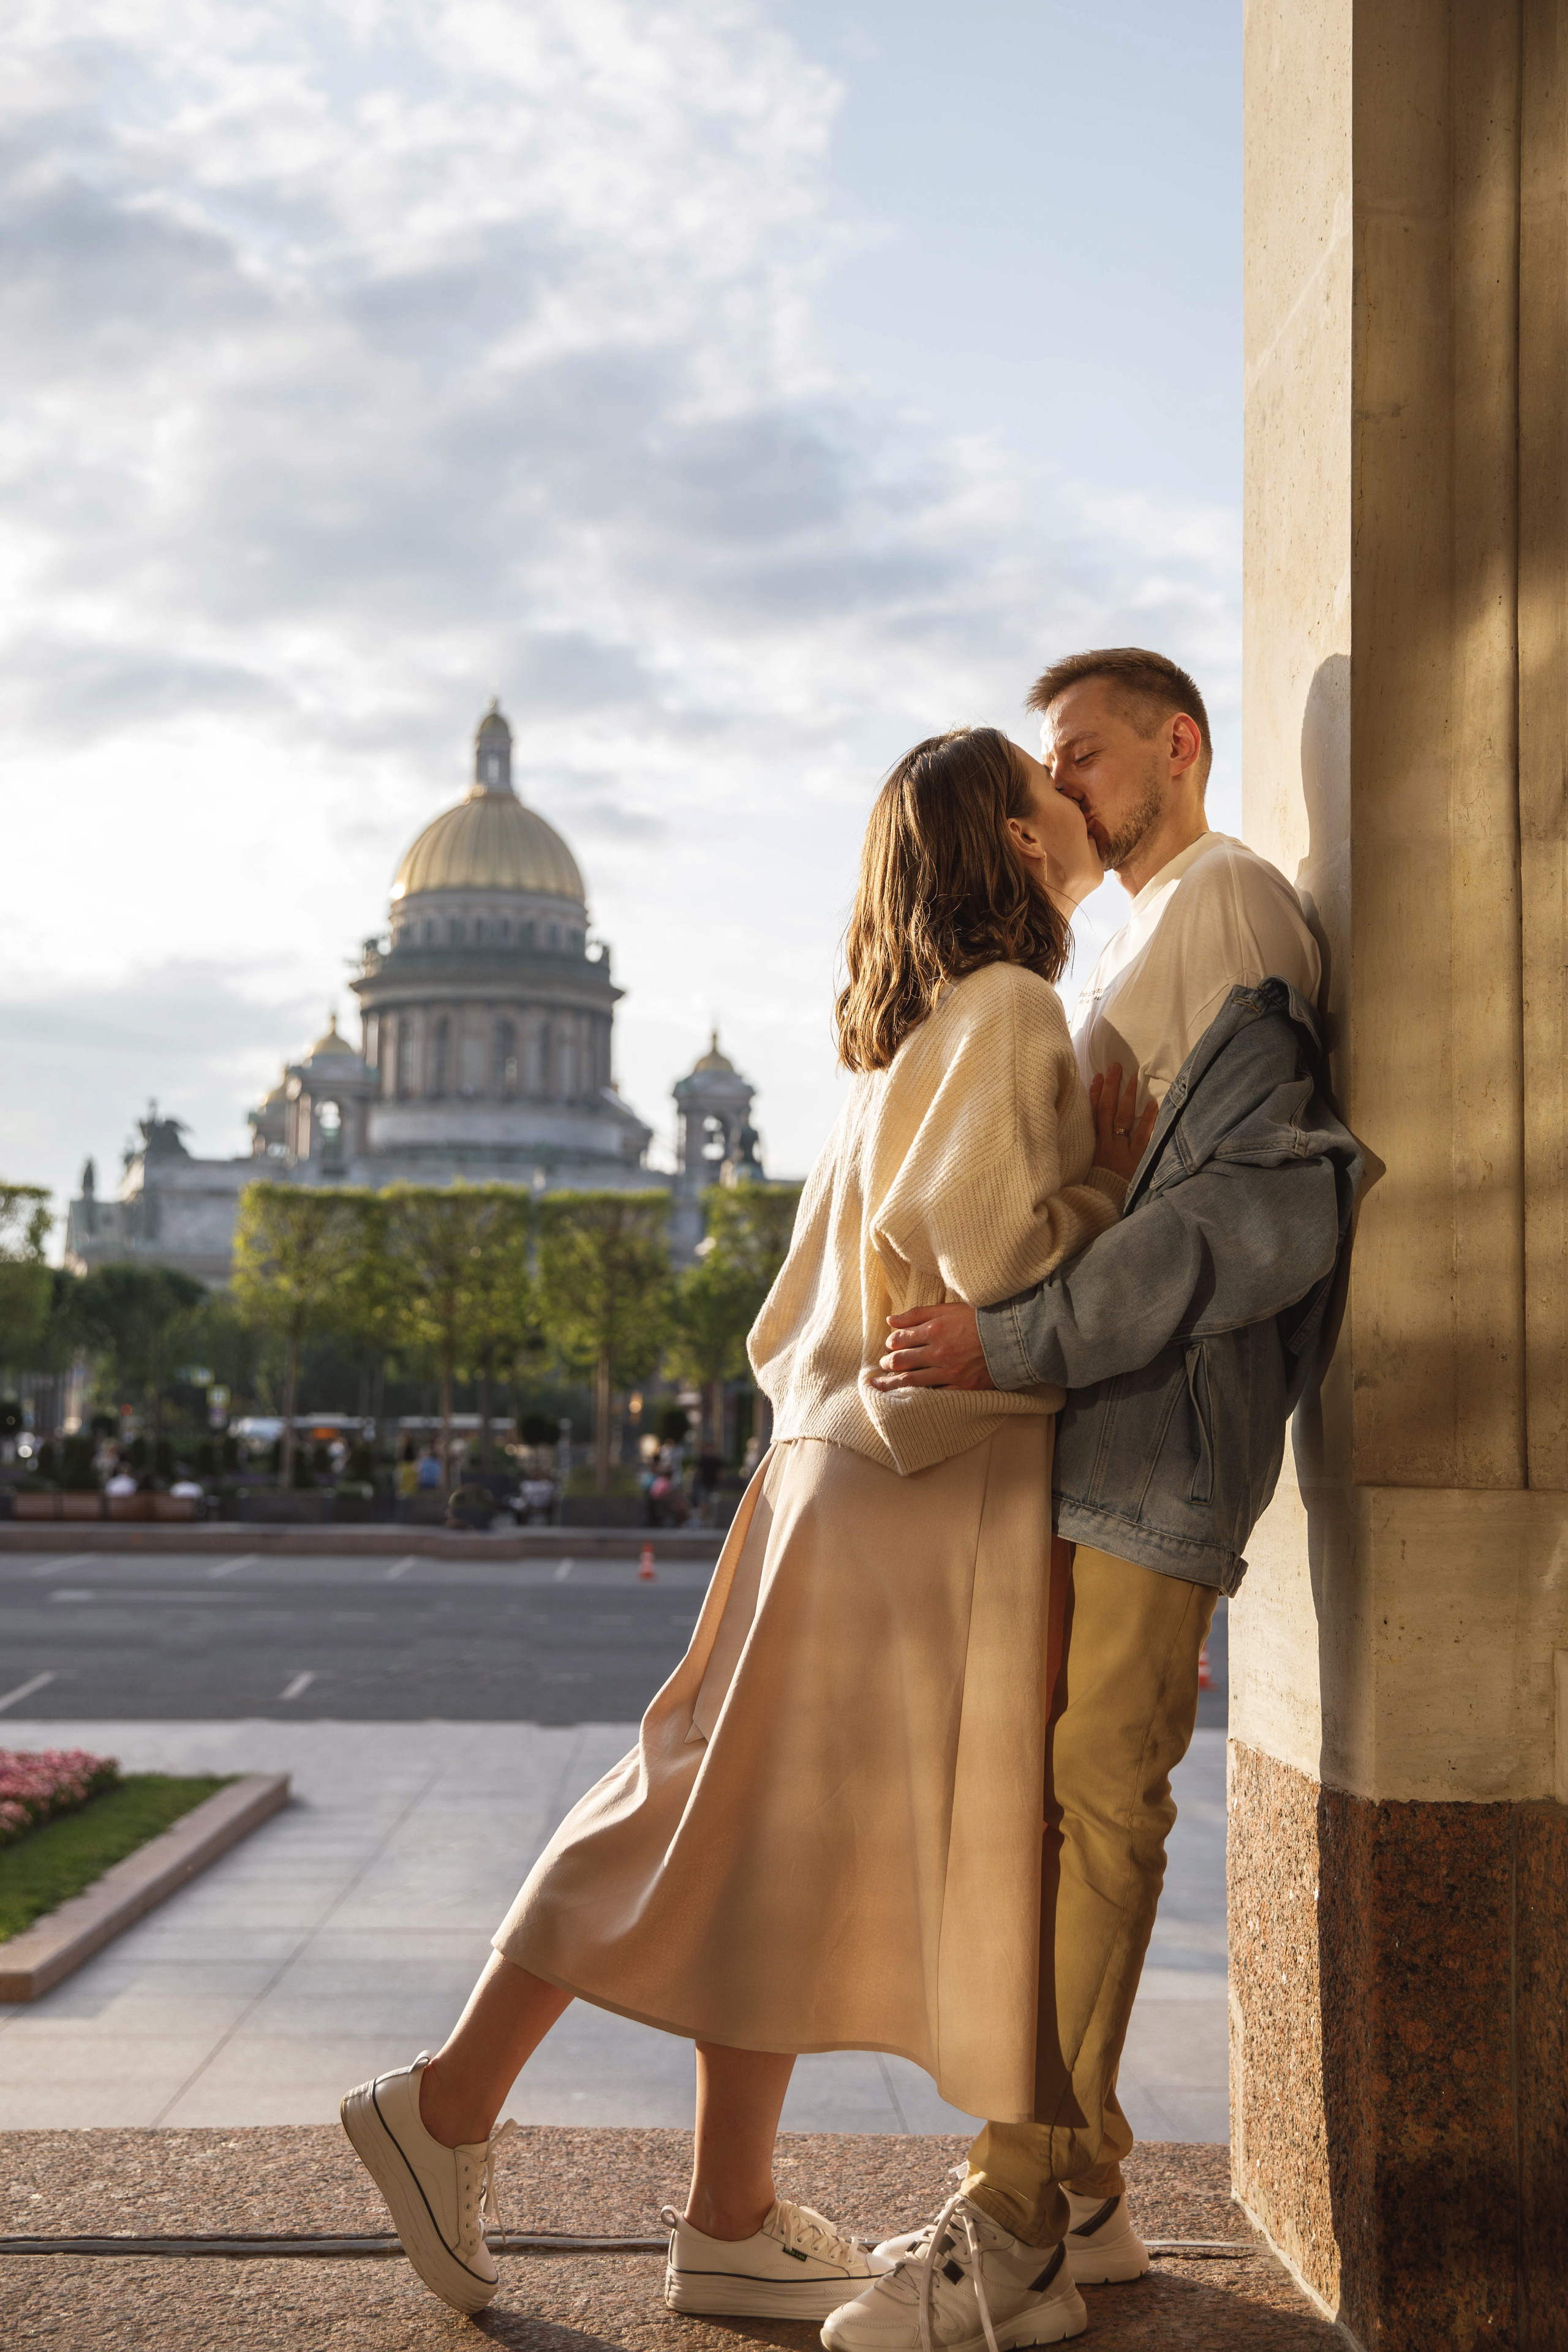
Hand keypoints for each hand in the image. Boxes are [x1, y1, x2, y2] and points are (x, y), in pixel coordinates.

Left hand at [870, 1301, 994, 1390]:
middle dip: (888, 1363)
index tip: (890, 1345)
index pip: (900, 1339)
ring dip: (892, 1383)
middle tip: (883, 1364)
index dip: (891, 1343)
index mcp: (935, 1330)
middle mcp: (938, 1352)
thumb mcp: (949, 1309)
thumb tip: (891, 1320)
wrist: (1014, 1338)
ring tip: (880, 1385)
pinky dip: (918, 1395)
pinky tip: (907, 1397)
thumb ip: (918, 1314)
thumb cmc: (981, 1320)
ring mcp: (949, 1372)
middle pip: (902, 1361)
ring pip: (911, 1381)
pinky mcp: (962, 1387)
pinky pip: (934, 1394)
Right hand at [1089, 1062, 1157, 1184]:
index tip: (1097, 1076)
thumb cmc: (1097, 1186)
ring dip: (1128, 1097)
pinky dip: (1148, 1121)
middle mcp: (1107, 1144)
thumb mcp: (1089, 1164)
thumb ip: (1092, 1145)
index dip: (1094, 1093)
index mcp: (1093, 1144)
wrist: (1103, 1206)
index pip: (1092, 1113)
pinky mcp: (1137, 1160)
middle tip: (1115, 1066)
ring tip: (1133, 1078)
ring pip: (1124, 1119)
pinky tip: (1154, 1104)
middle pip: (1107, 1109)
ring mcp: (1122, 1151)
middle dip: (1111, 1087)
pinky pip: (1143, 1138)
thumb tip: (1093, 1125)